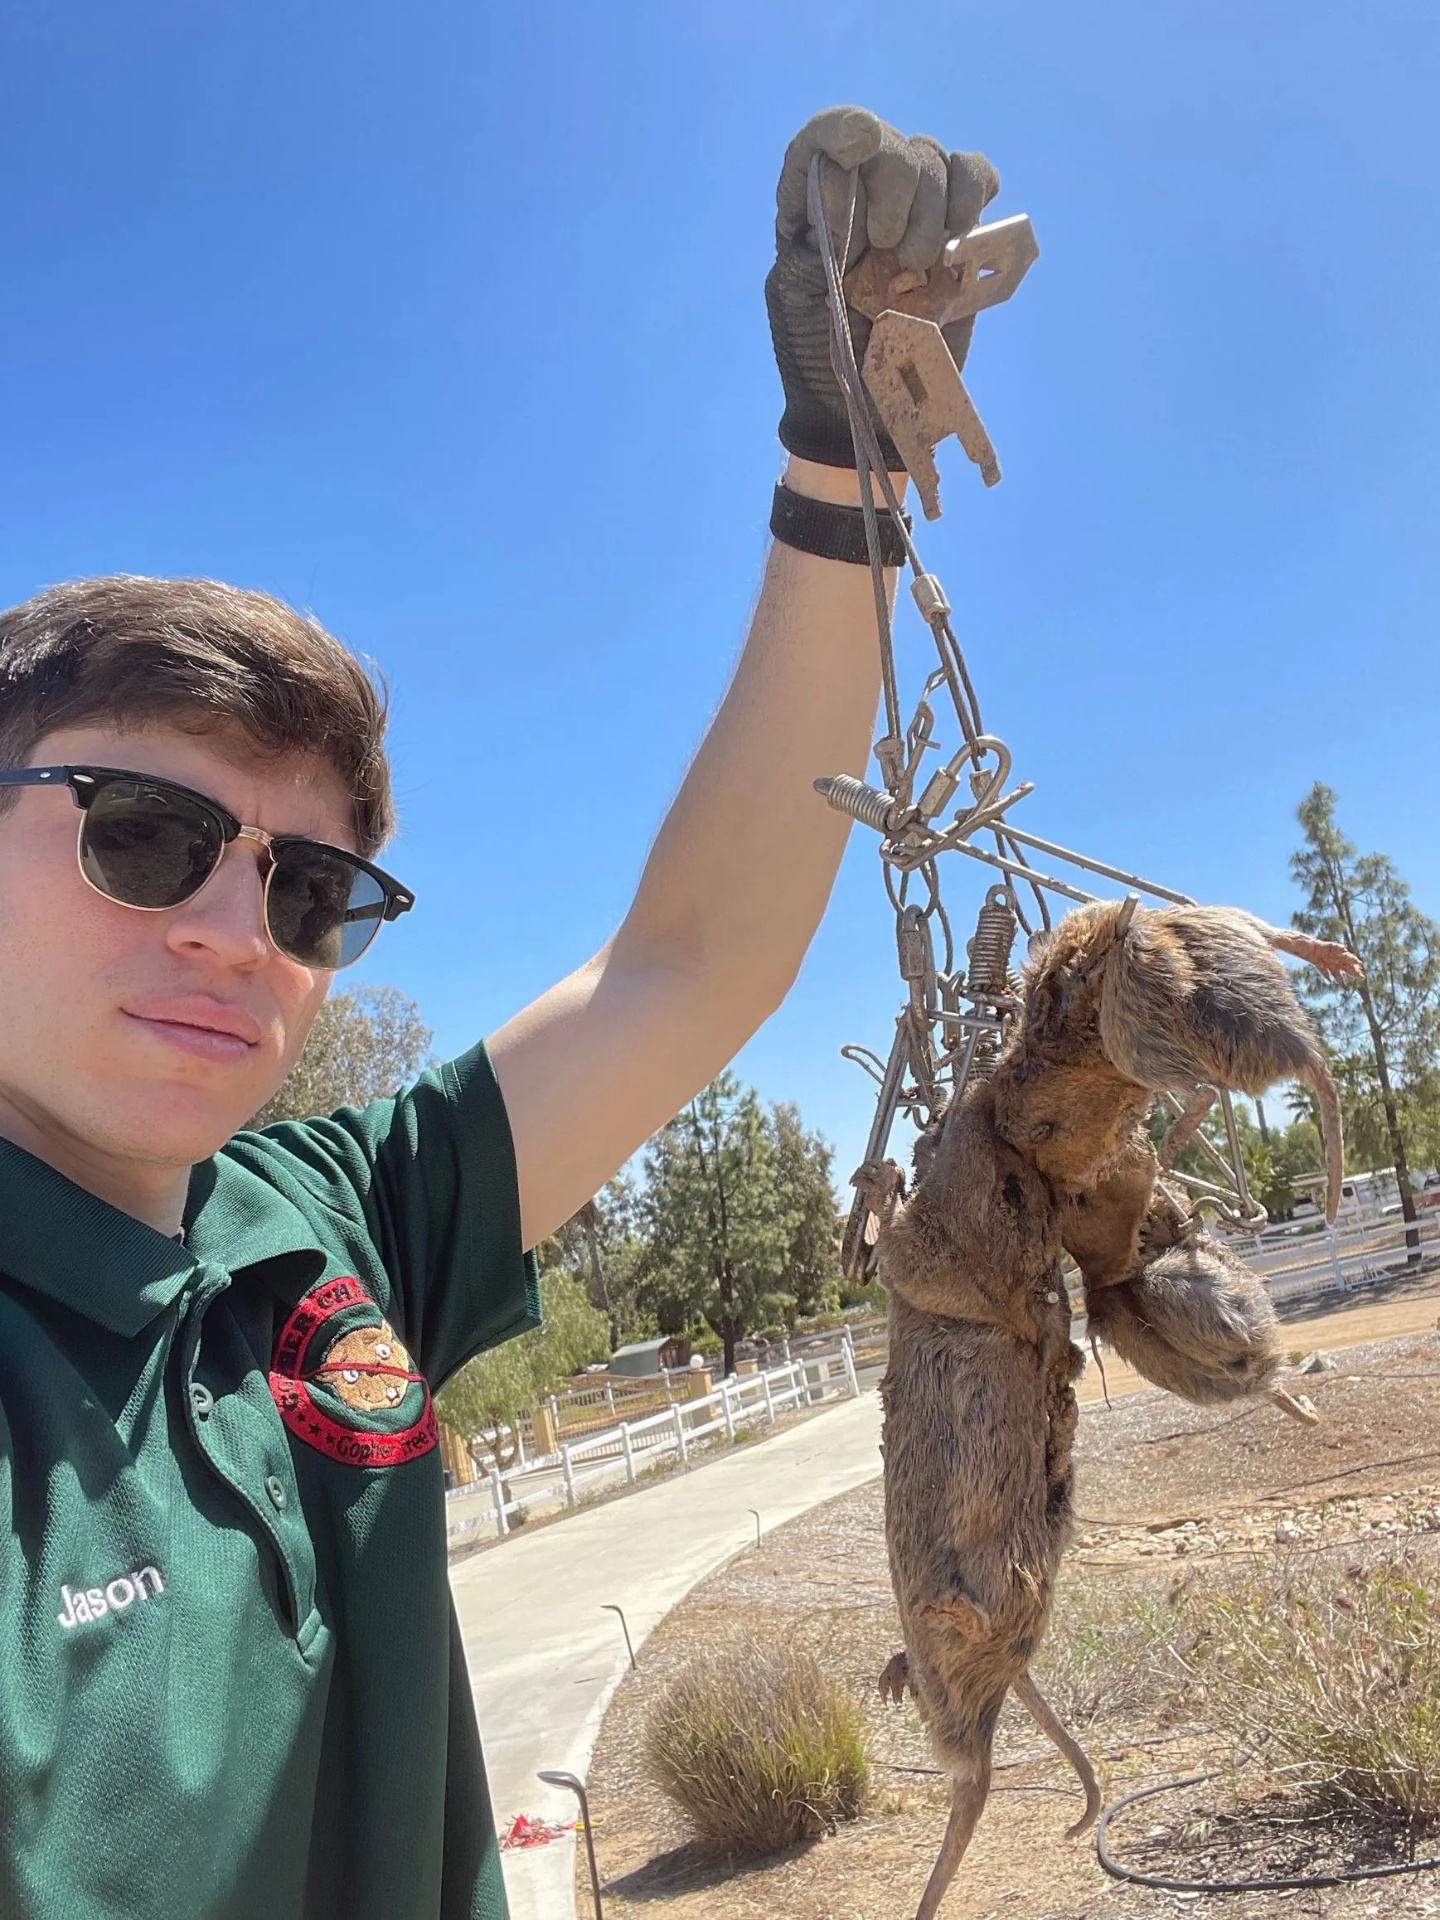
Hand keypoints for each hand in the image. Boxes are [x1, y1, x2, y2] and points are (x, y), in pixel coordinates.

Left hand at [765, 106, 998, 470]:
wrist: (868, 411)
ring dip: (934, 206)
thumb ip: (817, 237)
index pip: (821, 143)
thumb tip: (838, 173)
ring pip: (932, 158)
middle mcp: (862, 198)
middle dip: (898, 189)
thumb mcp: (802, 301)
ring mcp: (913, 211)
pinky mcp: (956, 231)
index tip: (859, 146)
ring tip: (921, 264)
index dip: (841, 130)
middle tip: (892, 252)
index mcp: (812, 211)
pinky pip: (974, 175)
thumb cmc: (822, 362)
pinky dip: (974, 189)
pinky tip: (963, 229)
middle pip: (889, 146)